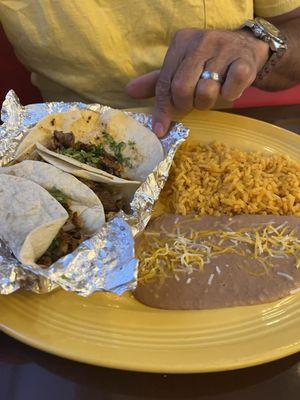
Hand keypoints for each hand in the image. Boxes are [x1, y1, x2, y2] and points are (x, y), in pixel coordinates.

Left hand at [126, 28, 268, 136]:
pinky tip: (229, 88)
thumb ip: (158, 81)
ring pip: (205, 92)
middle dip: (186, 104)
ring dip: (207, 102)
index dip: (162, 109)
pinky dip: (229, 96)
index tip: (160, 130)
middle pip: (181, 88)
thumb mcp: (181, 68)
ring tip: (211, 93)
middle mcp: (201, 41)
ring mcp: (224, 49)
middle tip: (193, 102)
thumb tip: (129, 92)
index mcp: (181, 42)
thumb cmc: (208, 62)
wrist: (246, 47)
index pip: (164, 81)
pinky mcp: (244, 60)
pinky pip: (230, 90)